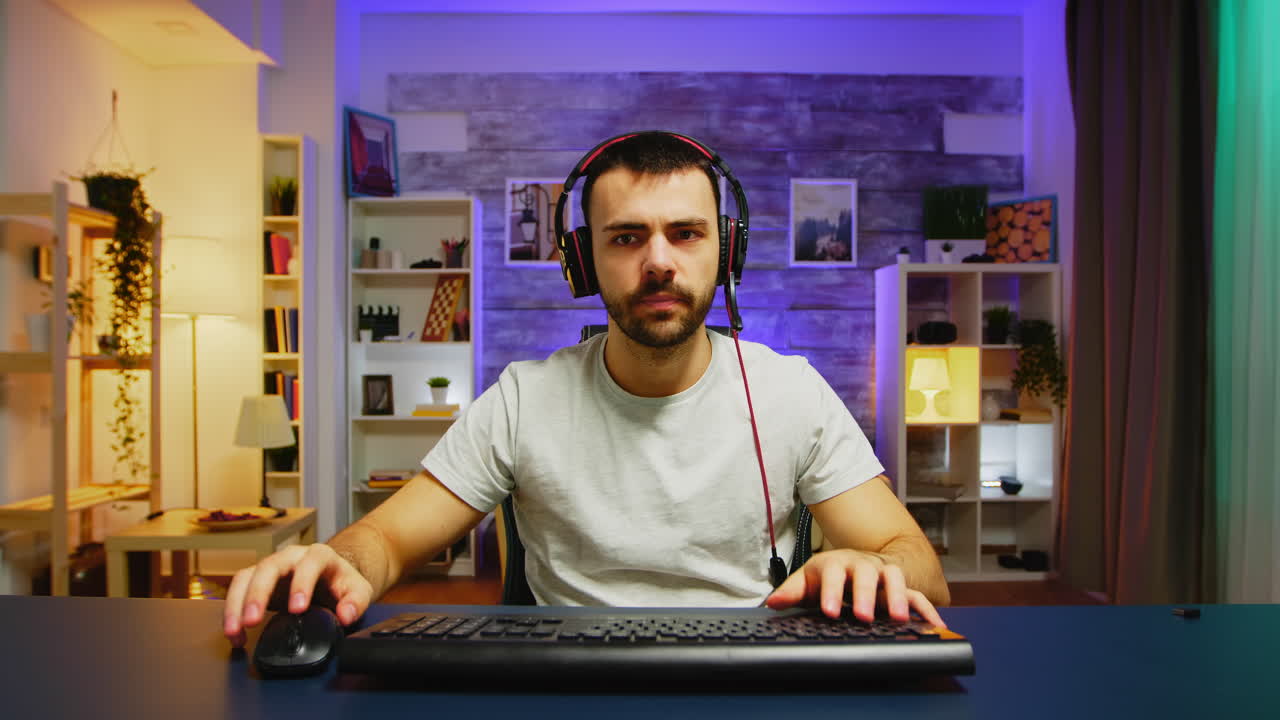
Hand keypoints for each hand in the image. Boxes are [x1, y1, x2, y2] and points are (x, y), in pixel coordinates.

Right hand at [223, 543, 373, 647]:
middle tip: (252, 620)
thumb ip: (355, 602)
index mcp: (319, 555)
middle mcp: (291, 556)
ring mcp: (271, 566)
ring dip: (237, 604)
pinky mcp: (257, 579)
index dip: (302, 584)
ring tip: (235, 631)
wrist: (331, 578)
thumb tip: (345, 615)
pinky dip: (232, 611)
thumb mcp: (358, 591)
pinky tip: (233, 633)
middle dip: (259, 593)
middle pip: (269, 567)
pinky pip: (238, 589)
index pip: (310, 563)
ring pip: (247, 576)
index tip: (297, 609)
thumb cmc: (342, 583)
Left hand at [764, 549, 946, 628]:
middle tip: (863, 616)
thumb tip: (773, 603)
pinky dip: (926, 608)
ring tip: (899, 619)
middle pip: (864, 575)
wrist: (856, 561)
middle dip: (865, 595)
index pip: (832, 574)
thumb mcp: (808, 581)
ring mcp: (882, 575)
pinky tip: (934, 624)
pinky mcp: (901, 587)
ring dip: (898, 597)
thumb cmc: (829, 575)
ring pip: (894, 579)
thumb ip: (792, 591)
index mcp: (835, 564)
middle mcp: (861, 566)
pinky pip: (916, 594)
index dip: (831, 592)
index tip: (829, 611)